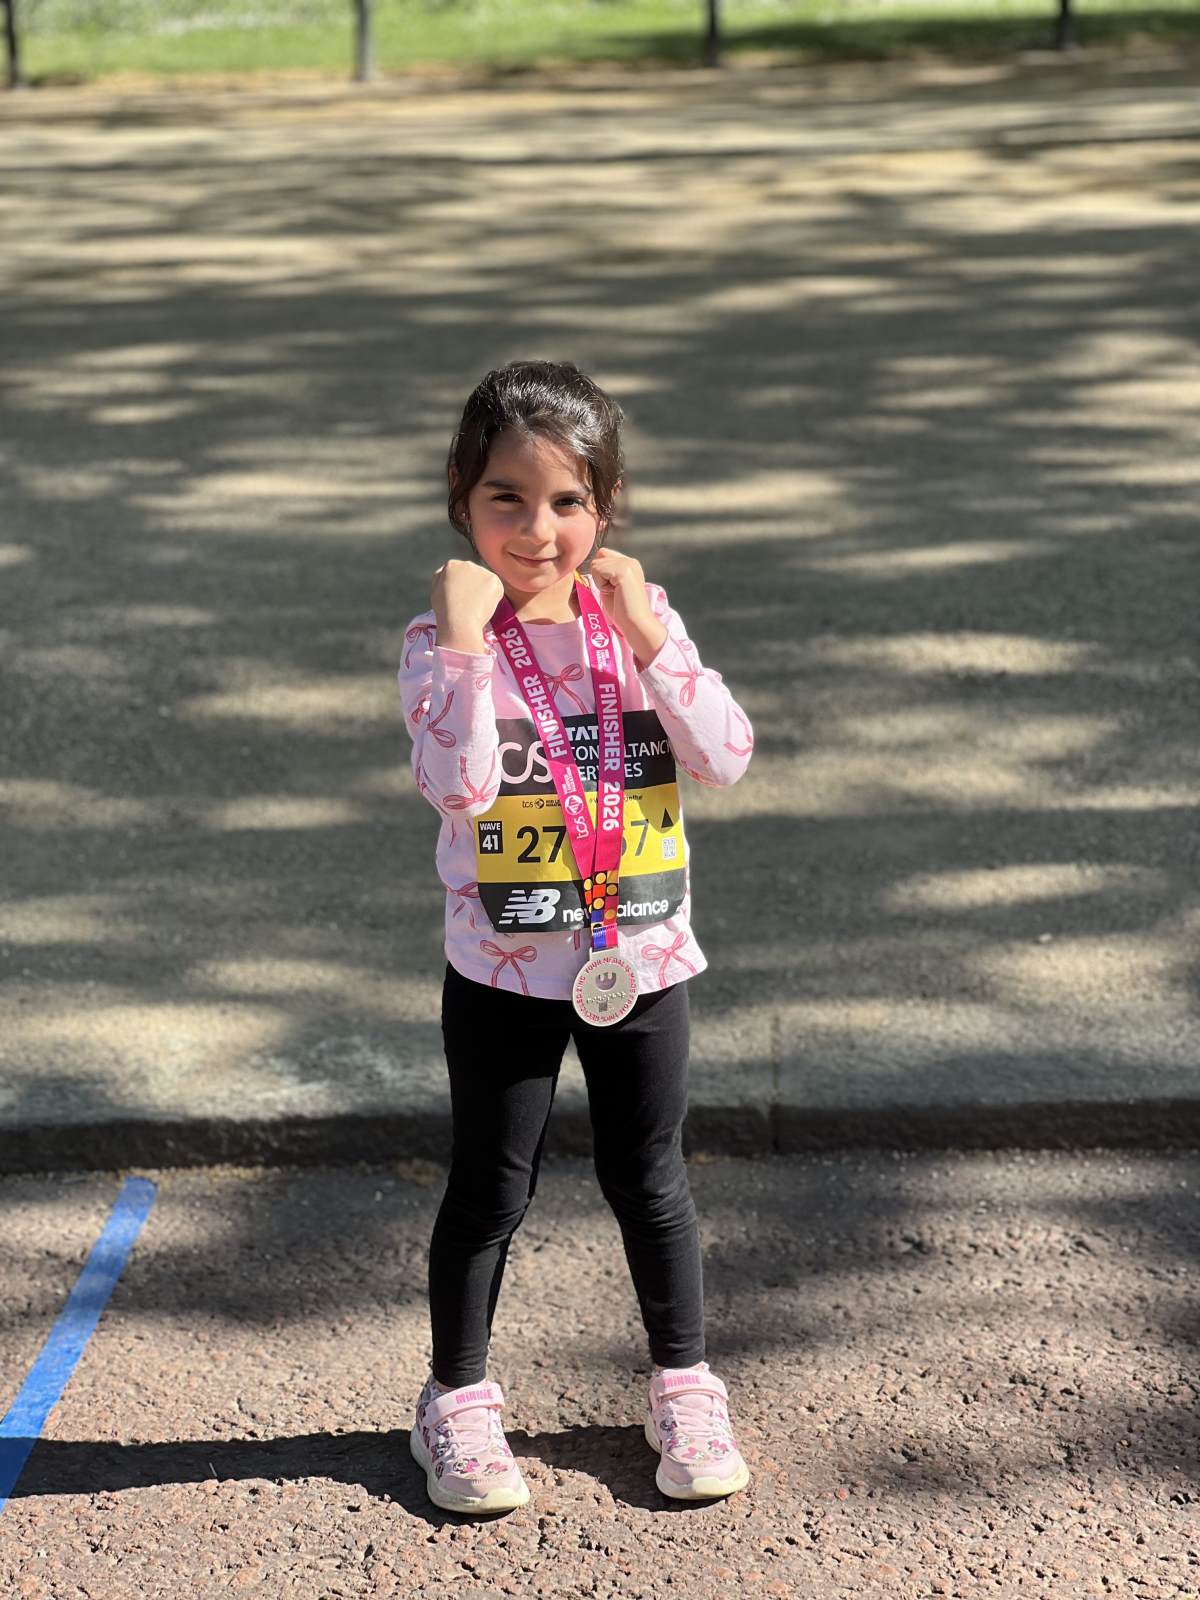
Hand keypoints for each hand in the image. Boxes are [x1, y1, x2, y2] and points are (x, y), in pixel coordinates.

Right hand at [432, 559, 503, 652]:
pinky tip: (484, 606)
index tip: (460, 599)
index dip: (461, 589)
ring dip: (484, 592)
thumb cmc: (445, 611)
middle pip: (473, 575)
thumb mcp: (435, 591)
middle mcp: (466, 564)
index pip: (459, 574)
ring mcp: (481, 570)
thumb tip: (450, 576)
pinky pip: (496, 589)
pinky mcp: (493, 579)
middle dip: (473, 587)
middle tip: (470, 604)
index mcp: (451, 565)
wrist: (458, 621)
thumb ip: (443, 580)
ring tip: (476, 607)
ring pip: (486, 582)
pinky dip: (493, 599)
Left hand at [586, 548, 667, 668]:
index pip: (603, 553)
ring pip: (596, 564)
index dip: (600, 570)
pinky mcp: (623, 570)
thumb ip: (604, 574)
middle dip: (599, 574)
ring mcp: (627, 564)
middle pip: (599, 555)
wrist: (636, 623)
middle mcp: (630, 561)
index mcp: (629, 564)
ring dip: (599, 581)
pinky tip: (614, 593)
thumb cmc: (622, 611)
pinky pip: (597, 570)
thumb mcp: (611, 587)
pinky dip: (600, 584)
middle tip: (612, 590)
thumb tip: (590, 566)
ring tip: (614, 593)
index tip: (612, 588)